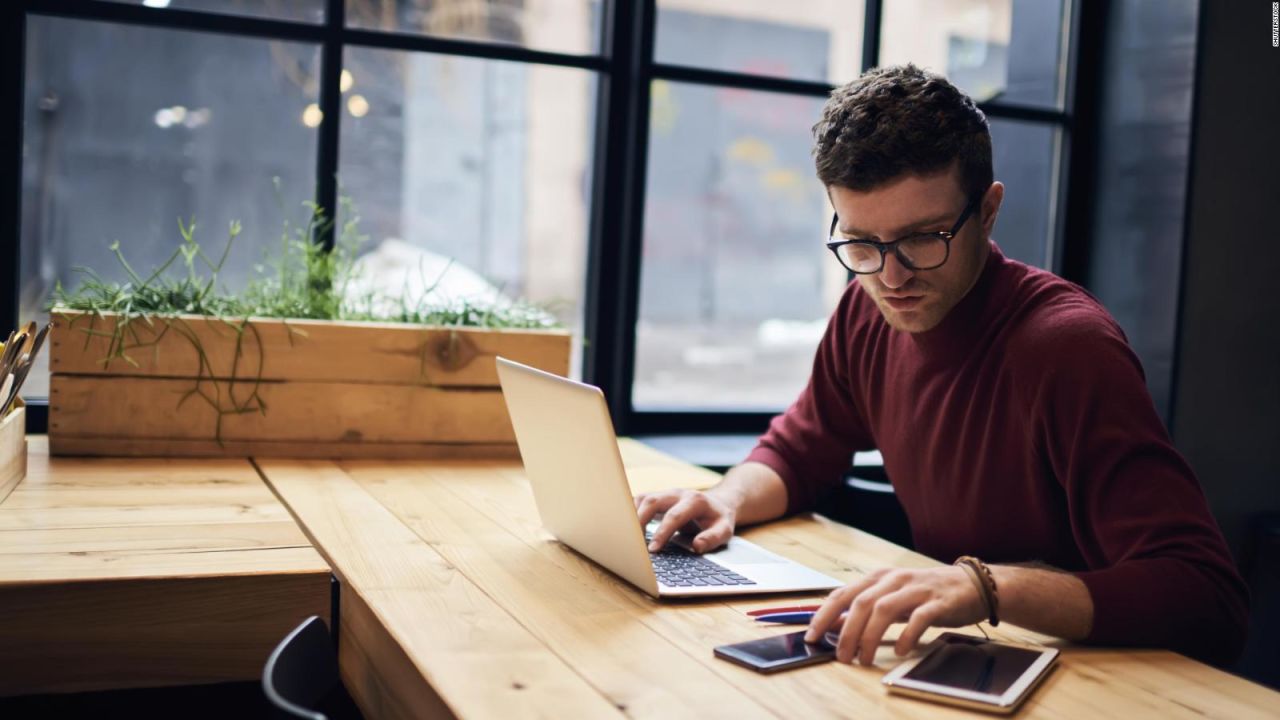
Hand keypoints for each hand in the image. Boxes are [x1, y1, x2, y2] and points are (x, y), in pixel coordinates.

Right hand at [634, 489, 736, 552]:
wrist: (717, 504)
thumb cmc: (718, 519)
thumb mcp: (725, 530)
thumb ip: (713, 538)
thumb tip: (697, 546)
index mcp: (695, 501)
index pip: (674, 515)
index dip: (662, 533)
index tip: (653, 549)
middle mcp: (678, 493)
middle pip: (652, 501)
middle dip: (640, 521)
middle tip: (634, 543)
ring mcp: (666, 494)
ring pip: (643, 499)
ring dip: (633, 516)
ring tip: (629, 537)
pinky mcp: (658, 498)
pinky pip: (640, 501)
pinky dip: (631, 513)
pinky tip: (629, 529)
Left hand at [804, 566, 986, 664]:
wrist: (972, 584)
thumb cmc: (927, 593)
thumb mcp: (892, 597)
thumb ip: (865, 608)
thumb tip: (835, 625)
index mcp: (880, 577)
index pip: (844, 593)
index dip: (825, 614)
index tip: (812, 635)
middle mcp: (895, 579)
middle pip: (861, 603)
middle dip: (847, 631)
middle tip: (841, 656)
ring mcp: (917, 589)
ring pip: (885, 609)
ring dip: (870, 636)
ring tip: (864, 659)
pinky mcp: (938, 602)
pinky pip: (919, 618)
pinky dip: (906, 635)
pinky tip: (899, 651)